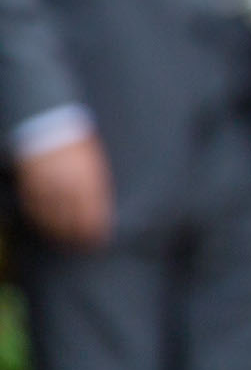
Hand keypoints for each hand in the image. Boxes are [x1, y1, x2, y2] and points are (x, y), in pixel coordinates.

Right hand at [15, 133, 112, 247]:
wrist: (49, 123)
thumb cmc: (78, 140)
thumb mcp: (94, 160)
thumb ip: (97, 182)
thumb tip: (101, 203)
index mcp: (87, 180)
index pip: (92, 214)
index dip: (94, 230)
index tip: (98, 240)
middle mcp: (67, 186)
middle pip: (72, 219)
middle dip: (77, 235)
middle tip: (82, 245)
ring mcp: (46, 185)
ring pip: (51, 217)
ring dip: (58, 231)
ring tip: (64, 239)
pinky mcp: (30, 183)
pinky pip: (34, 207)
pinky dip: (40, 218)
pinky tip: (45, 224)